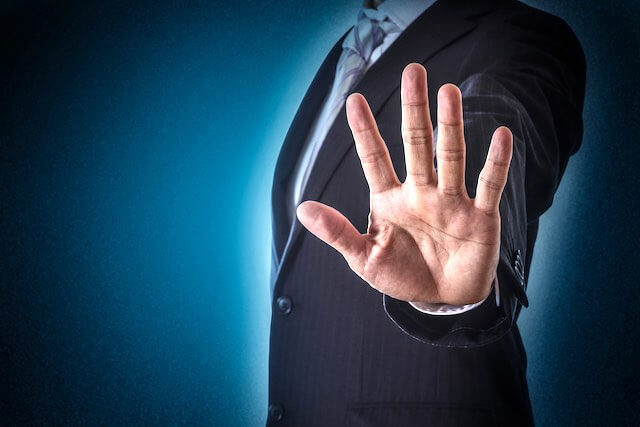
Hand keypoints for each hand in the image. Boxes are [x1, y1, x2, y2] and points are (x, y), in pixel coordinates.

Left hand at [296, 63, 512, 304]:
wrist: (442, 300)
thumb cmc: (401, 274)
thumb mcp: (364, 258)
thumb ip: (337, 232)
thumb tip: (302, 208)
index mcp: (389, 199)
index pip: (375, 158)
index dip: (365, 131)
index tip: (354, 101)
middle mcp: (420, 192)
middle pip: (416, 144)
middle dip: (414, 110)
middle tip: (413, 73)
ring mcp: (451, 201)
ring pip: (450, 156)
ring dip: (450, 126)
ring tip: (448, 92)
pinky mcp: (480, 217)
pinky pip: (489, 185)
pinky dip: (496, 163)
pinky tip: (502, 135)